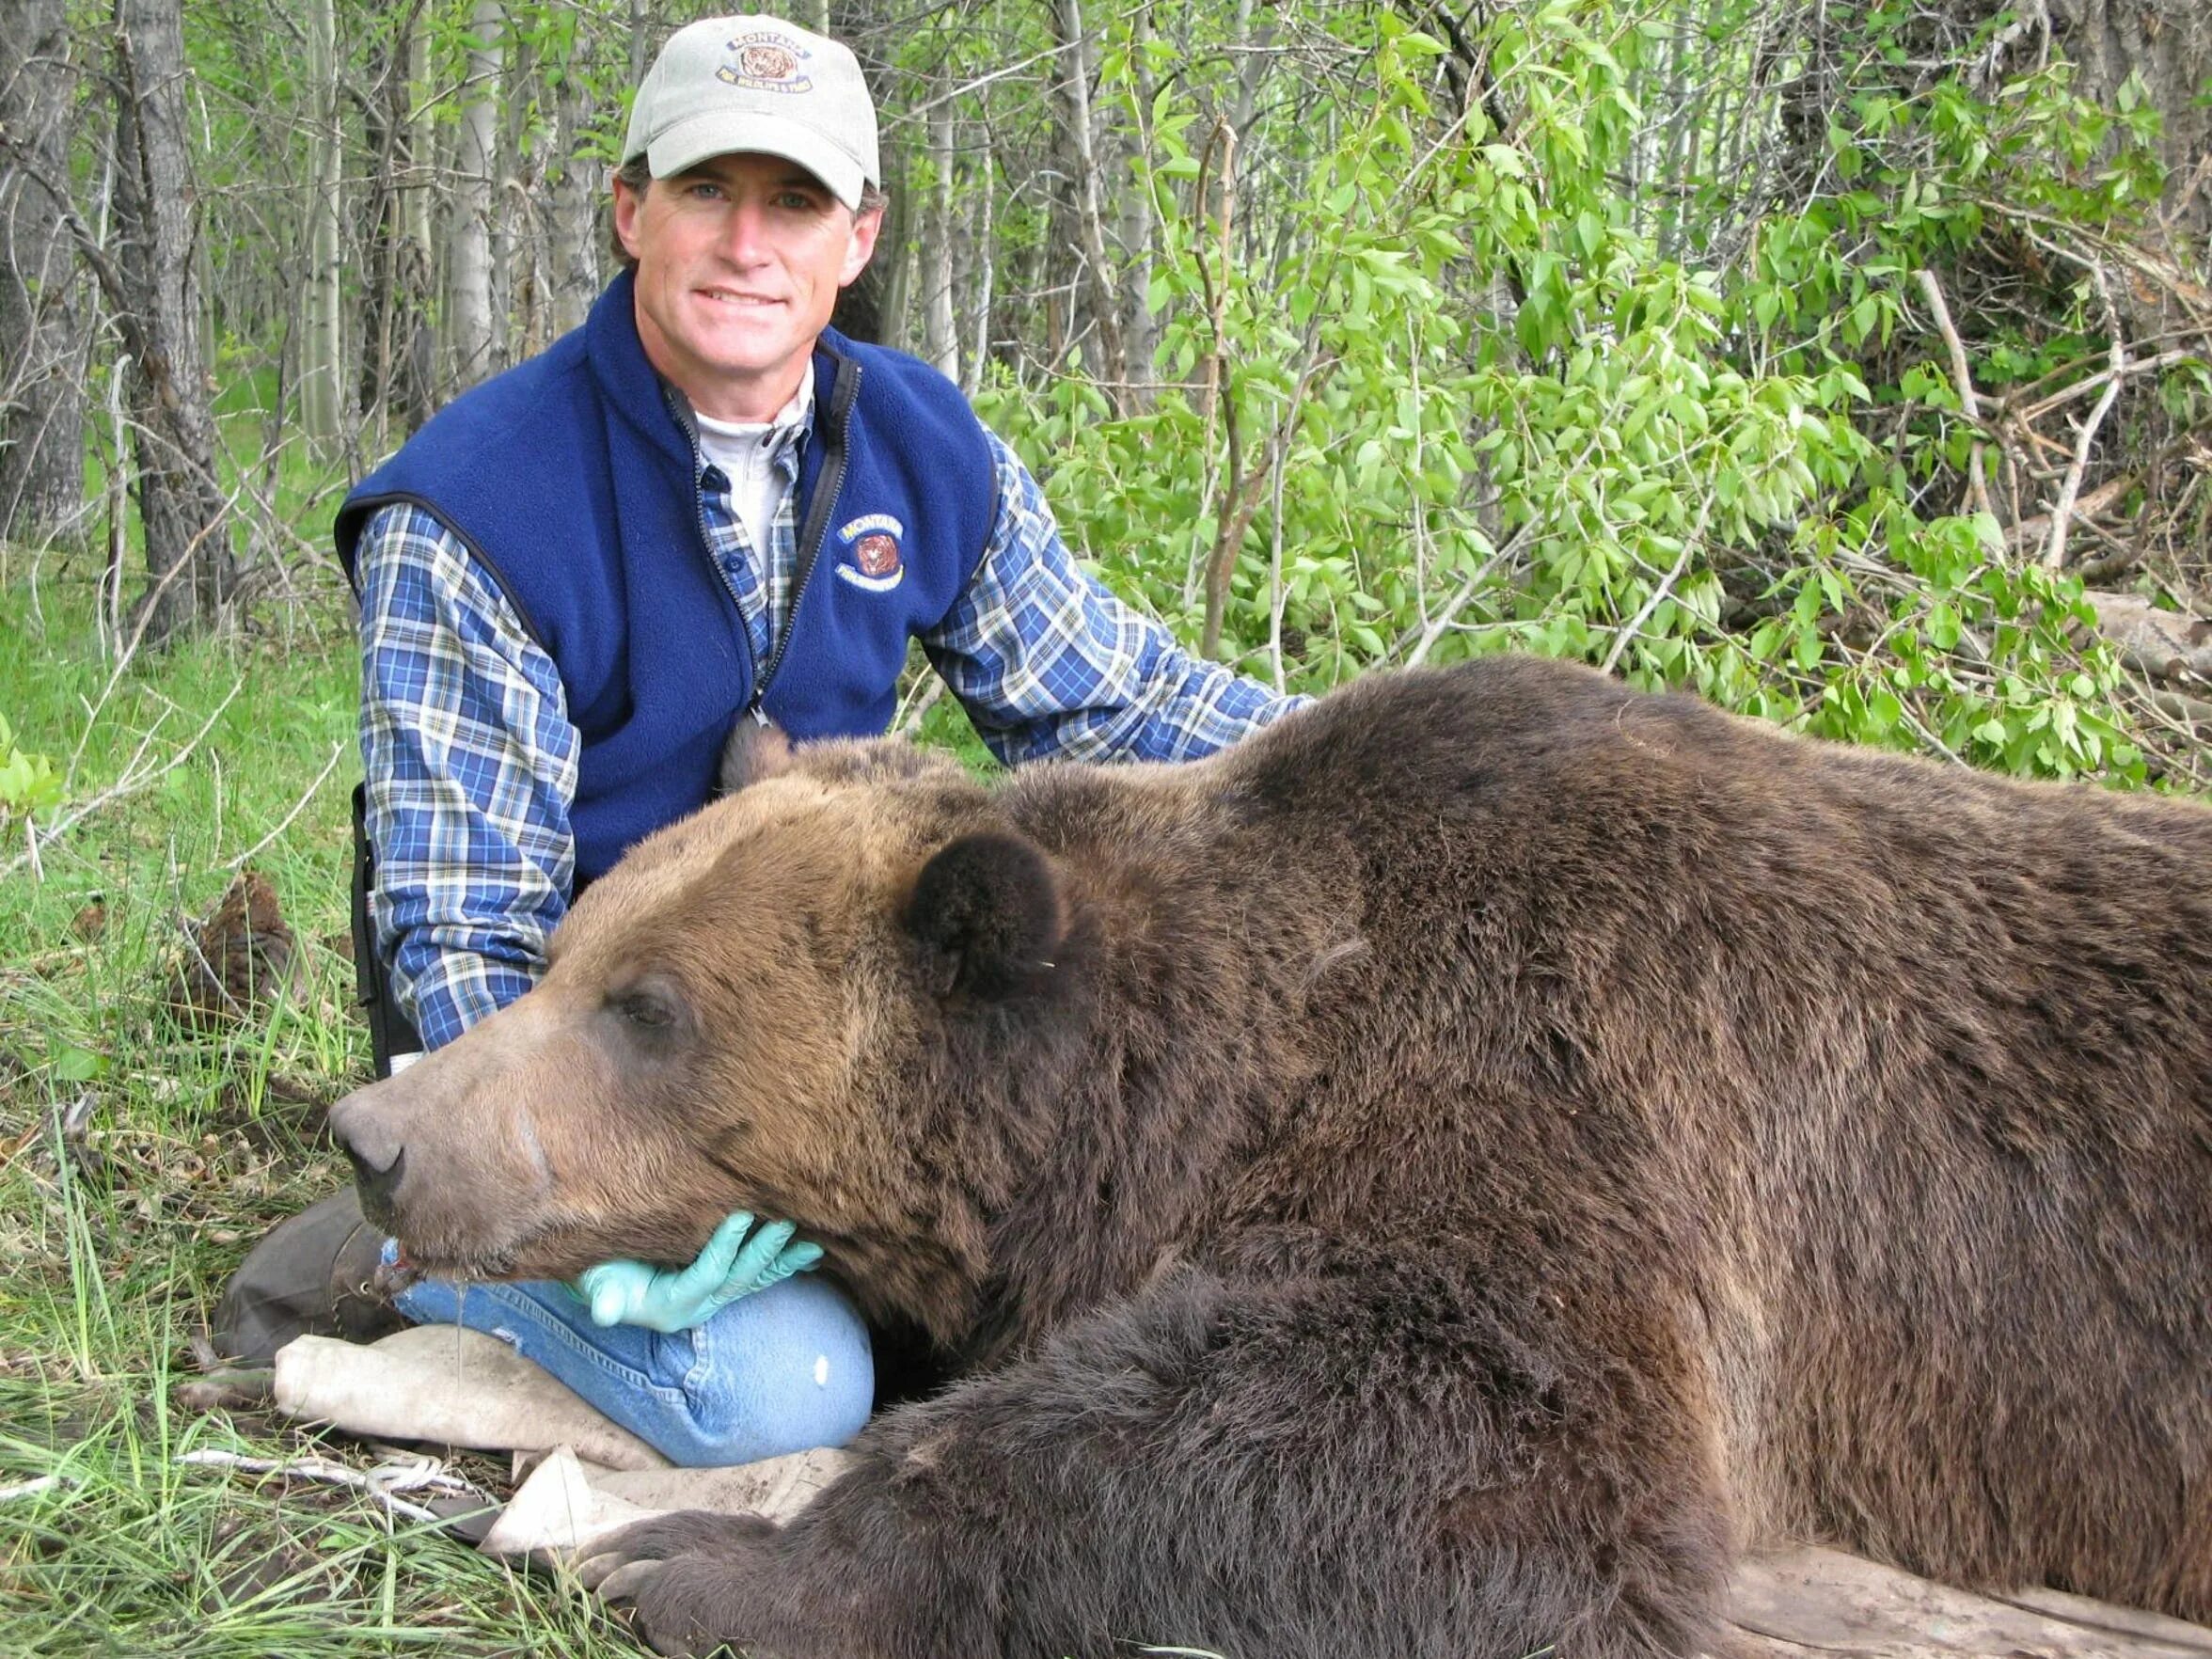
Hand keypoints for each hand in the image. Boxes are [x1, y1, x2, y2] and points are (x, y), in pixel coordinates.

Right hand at [572, 1212, 823, 1333]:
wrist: (603, 1283)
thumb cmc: (597, 1275)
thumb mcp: (594, 1283)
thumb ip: (602, 1295)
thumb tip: (604, 1312)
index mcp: (670, 1307)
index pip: (706, 1275)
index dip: (724, 1247)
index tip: (741, 1215)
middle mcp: (699, 1307)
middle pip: (739, 1277)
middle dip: (764, 1248)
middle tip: (787, 1219)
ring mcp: (714, 1298)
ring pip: (756, 1279)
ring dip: (784, 1258)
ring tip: (814, 1239)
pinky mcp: (723, 1288)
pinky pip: (759, 1278)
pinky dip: (784, 1264)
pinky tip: (811, 1252)